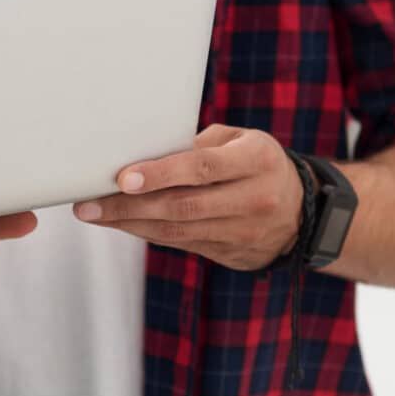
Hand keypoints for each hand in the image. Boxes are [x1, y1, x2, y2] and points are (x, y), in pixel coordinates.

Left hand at [74, 125, 303, 271]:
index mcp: (258, 160)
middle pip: (181, 206)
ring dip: (128, 223)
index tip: (122, 178)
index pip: (201, 168)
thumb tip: (143, 154)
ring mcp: (243, 232)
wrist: (306, 213)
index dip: (159, 174)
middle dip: (128, 205)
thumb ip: (198, 146)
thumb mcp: (240, 142)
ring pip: (176, 232)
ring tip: (93, 214)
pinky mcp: (230, 254)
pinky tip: (119, 223)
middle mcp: (254, 199)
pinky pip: (179, 244)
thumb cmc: (257, 165)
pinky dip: (145, 233)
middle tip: (88, 203)